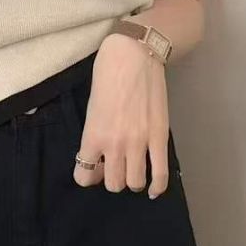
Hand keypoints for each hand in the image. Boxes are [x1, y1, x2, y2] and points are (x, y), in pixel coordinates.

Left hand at [73, 32, 169, 198]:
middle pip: (113, 184)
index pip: (84, 175)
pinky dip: (157, 187)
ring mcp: (139, 142)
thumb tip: (100, 155)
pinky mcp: (160, 137)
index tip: (93, 167)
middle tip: (114, 165)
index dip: (87, 176)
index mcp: (93, 135)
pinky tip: (152, 189)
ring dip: (133, 180)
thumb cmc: (106, 75)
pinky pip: (160, 174)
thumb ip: (94, 135)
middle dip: (112, 178)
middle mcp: (115, 144)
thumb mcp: (91, 108)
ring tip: (133, 169)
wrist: (134, 55)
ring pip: (135, 183)